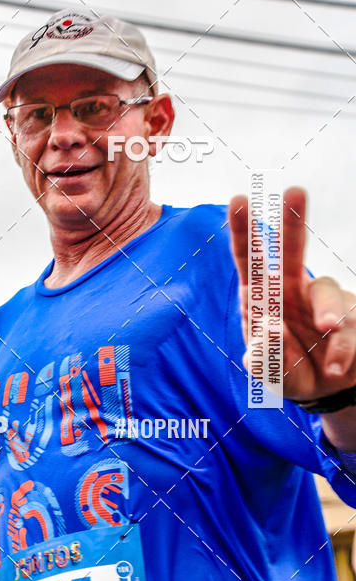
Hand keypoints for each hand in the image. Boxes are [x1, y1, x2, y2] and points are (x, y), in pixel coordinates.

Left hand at [228, 186, 355, 402]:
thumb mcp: (269, 370)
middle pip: (292, 251)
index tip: (237, 200)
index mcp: (263, 296)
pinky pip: (350, 329)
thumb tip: (269, 327)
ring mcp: (324, 303)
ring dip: (328, 309)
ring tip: (326, 328)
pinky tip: (336, 369)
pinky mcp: (352, 321)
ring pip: (327, 289)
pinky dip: (342, 351)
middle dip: (292, 221)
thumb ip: (264, 356)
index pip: (250, 259)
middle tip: (294, 192)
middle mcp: (293, 291)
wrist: (326, 389)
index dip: (243, 231)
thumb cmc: (288, 368)